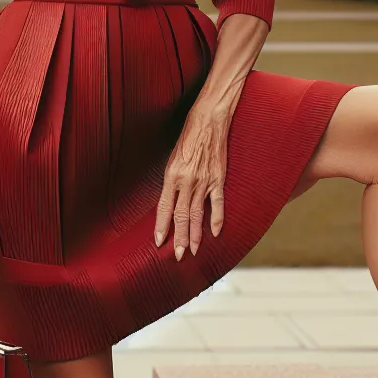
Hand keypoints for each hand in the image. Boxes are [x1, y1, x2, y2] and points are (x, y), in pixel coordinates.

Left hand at [154, 102, 228, 259]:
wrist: (208, 122)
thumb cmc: (187, 138)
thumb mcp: (172, 158)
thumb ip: (171, 181)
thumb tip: (169, 202)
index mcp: (172, 175)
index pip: (164, 207)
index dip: (162, 226)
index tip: (159, 242)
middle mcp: (187, 181)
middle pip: (181, 216)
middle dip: (178, 238)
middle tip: (177, 255)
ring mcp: (204, 181)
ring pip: (198, 214)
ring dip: (195, 234)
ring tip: (192, 250)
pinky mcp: (218, 178)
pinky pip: (217, 203)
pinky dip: (216, 219)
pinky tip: (215, 232)